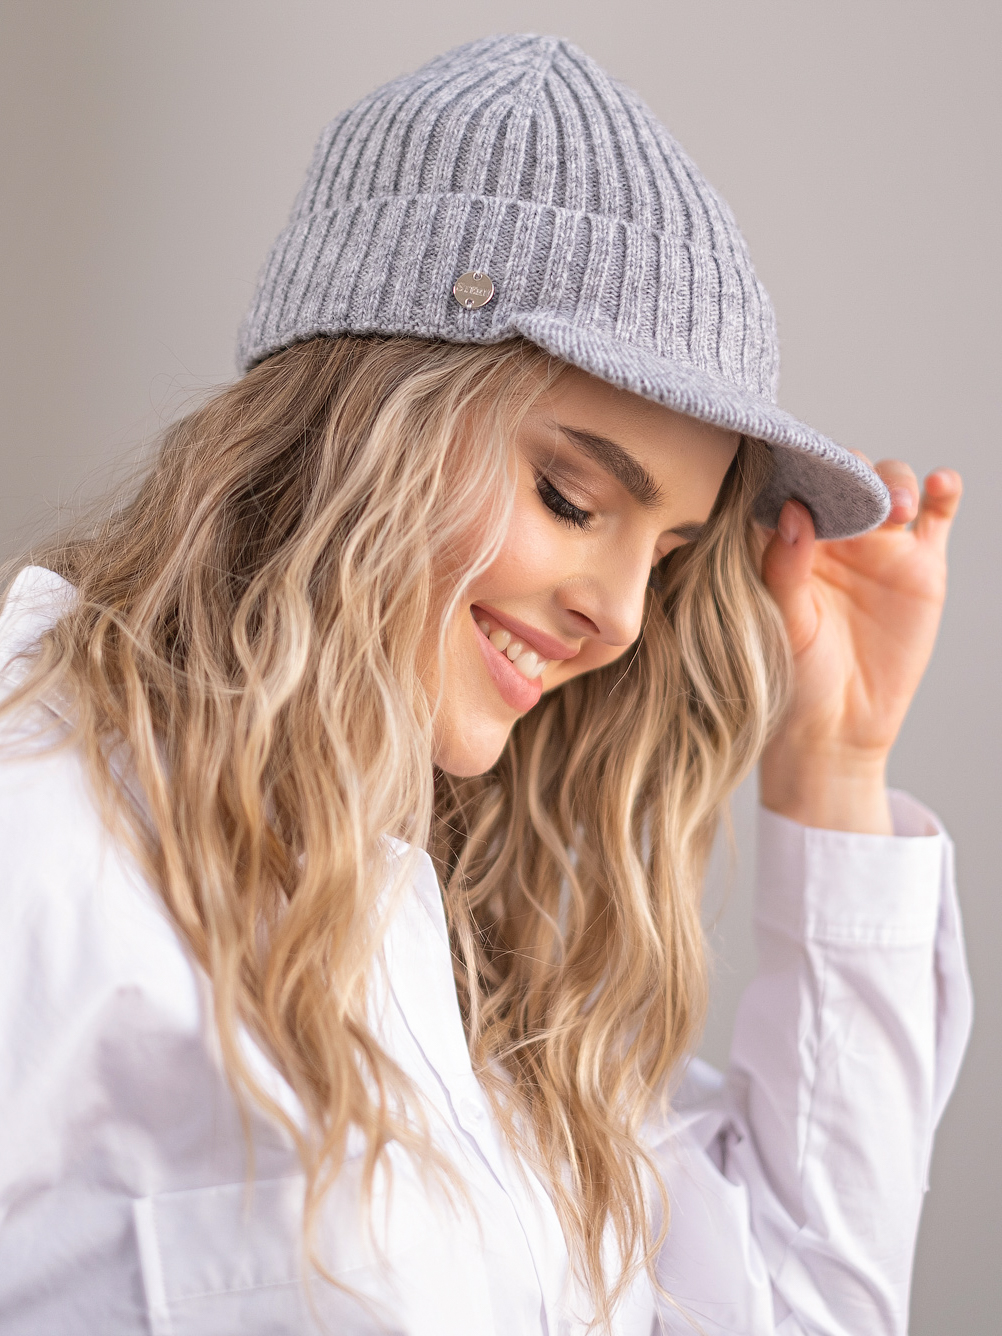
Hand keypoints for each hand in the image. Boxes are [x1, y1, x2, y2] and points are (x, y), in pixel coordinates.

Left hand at [758, 462, 961, 833]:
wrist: (838, 724)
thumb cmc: (793, 674)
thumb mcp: (782, 619)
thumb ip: (784, 565)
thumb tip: (794, 509)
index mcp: (790, 539)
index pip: (795, 483)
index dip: (801, 465)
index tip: (802, 460)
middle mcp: (835, 534)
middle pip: (848, 476)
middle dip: (852, 471)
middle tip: (854, 488)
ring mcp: (880, 546)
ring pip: (891, 487)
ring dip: (893, 482)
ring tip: (893, 507)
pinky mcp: (921, 565)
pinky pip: (937, 518)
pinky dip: (942, 493)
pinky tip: (940, 485)